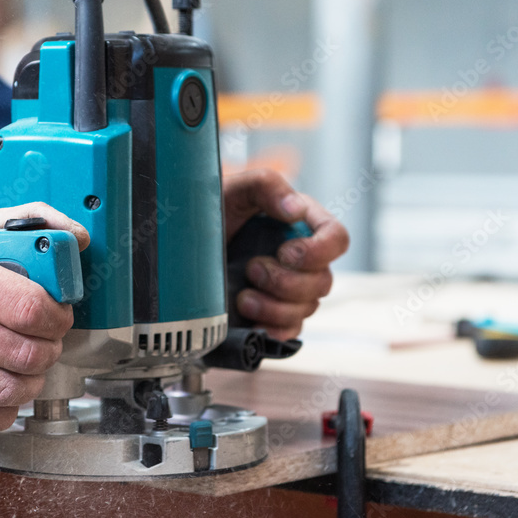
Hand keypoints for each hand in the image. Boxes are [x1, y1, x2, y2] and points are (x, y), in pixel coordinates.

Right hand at [0, 203, 88, 431]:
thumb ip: (29, 220)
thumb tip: (78, 237)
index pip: (31, 309)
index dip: (59, 317)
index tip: (59, 315)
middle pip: (26, 354)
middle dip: (52, 350)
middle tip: (47, 341)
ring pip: (8, 390)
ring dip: (33, 381)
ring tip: (30, 366)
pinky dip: (5, 412)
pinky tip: (6, 392)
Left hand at [222, 169, 348, 339]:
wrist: (181, 247)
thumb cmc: (210, 211)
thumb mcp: (234, 189)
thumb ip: (266, 186)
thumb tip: (295, 209)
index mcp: (302, 224)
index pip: (337, 239)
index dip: (319, 251)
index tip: (286, 253)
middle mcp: (303, 260)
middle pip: (323, 282)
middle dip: (285, 281)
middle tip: (251, 269)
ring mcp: (291, 290)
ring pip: (307, 309)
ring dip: (273, 306)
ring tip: (242, 296)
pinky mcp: (275, 315)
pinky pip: (290, 332)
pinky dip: (272, 328)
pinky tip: (251, 319)